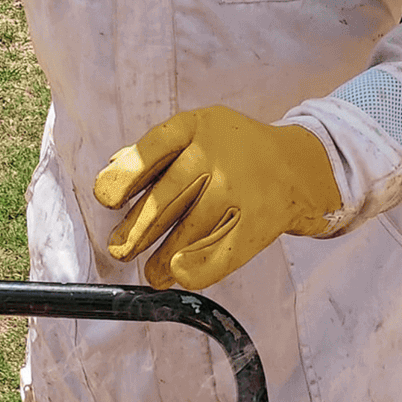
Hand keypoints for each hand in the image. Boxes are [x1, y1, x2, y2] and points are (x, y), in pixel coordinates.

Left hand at [93, 105, 340, 290]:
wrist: (295, 164)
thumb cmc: (231, 149)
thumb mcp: (195, 133)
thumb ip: (155, 151)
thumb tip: (112, 169)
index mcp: (194, 126)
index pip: (153, 148)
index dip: (127, 174)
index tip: (106, 198)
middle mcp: (216, 153)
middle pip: (169, 195)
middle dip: (139, 227)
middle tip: (119, 248)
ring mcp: (239, 187)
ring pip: (192, 227)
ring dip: (164, 255)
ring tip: (149, 272)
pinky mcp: (258, 220)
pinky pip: (223, 250)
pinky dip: (199, 267)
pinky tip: (179, 275)